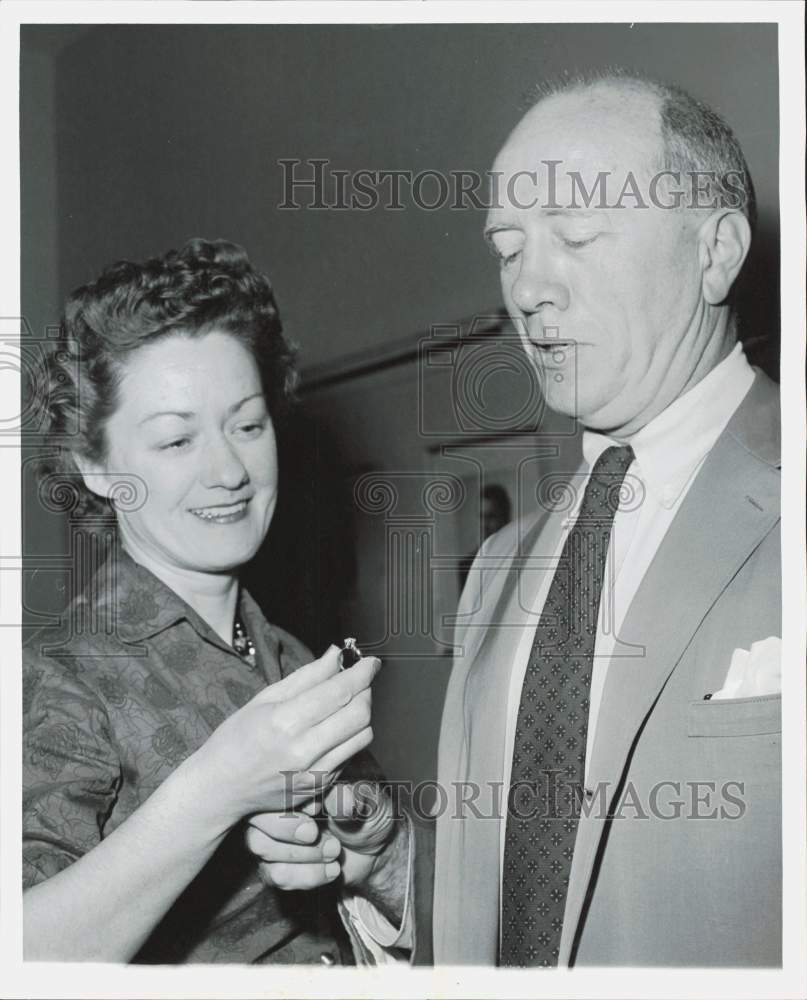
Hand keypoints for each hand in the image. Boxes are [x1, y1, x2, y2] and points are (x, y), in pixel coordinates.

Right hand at [188, 647, 379, 825]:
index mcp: (285, 722)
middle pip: (359, 714)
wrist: (220, 788)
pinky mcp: (320, 787)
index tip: (370, 661)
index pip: (339, 692)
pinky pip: (351, 755)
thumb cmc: (236, 739)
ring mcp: (314, 773)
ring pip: (362, 736)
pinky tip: (334, 727)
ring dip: (362, 713)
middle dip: (366, 691)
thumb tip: (336, 654)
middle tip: (358, 680)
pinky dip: (351, 736)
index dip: (362, 673)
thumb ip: (307, 676)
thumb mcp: (265, 698)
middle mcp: (303, 751)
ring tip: (346, 702)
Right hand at [246, 783, 397, 891]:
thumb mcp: (372, 797)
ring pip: (258, 845)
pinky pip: (272, 874)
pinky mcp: (277, 862)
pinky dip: (305, 876)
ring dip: (300, 856)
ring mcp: (273, 832)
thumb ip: (356, 795)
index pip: (268, 781)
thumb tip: (342, 802)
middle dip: (290, 832)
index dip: (289, 800)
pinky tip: (331, 870)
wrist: (379, 848)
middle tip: (323, 836)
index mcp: (296, 773)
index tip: (318, 809)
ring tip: (335, 852)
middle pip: (255, 815)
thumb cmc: (372, 810)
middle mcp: (276, 800)